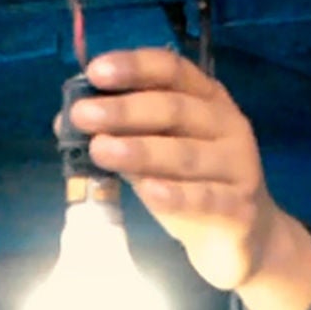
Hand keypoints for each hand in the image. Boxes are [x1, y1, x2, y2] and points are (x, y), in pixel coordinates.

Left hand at [69, 49, 310, 309]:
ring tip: (101, 151)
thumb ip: (122, 134)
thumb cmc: (194, 188)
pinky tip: (148, 190)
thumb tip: (65, 120)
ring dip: (140, 150)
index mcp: (208, 100)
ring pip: (185, 155)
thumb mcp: (156, 154)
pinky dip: (175, 195)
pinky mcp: (241, 210)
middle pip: (174, 110)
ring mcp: (239, 168)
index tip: (95, 72)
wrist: (245, 242)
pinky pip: (204, 199)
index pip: (172, 71)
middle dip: (124, 111)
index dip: (134, 67)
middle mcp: (228, 126)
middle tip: (84, 116)